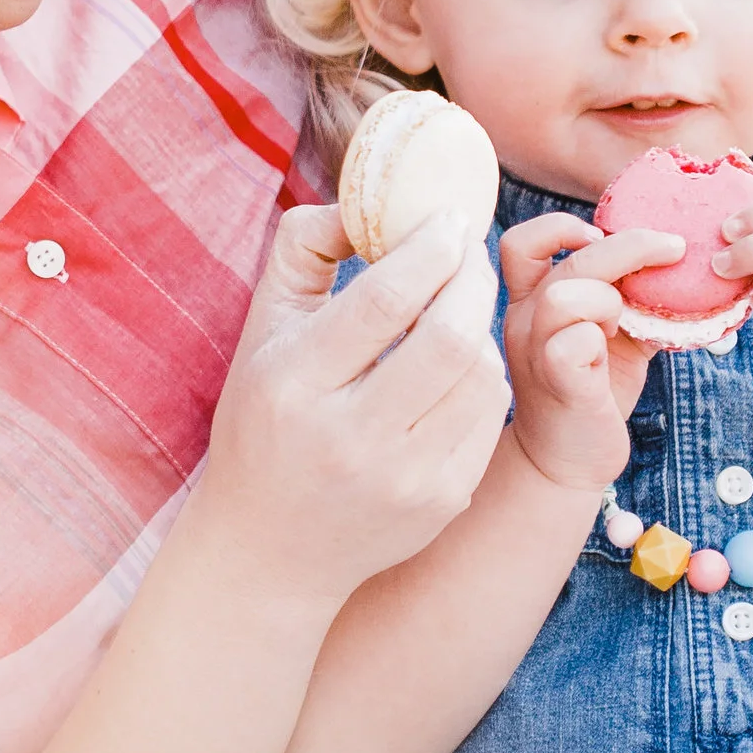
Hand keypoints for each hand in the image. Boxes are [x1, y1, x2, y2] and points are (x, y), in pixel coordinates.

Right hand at [201, 203, 511, 600]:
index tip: (448, 218)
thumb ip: (303, 251)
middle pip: (449, 339)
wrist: (271, 553)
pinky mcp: (440, 502)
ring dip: (482, 324)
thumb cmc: (265, 422)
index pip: (384, 300)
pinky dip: (485, 376)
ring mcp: (403, 478)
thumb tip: (364, 200)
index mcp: (295, 383)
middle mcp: (349, 437)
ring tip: (460, 305)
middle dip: (473, 278)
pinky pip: (490, 418)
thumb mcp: (261, 333)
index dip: (430, 248)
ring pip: (482, 376)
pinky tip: (462, 362)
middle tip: (469, 250)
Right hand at [496, 212, 678, 492]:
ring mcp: (535, 353)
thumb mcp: (613, 332)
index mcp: (531, 300)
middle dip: (631, 246)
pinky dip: (603, 340)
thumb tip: (687, 264)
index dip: (561, 227)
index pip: (522, 242)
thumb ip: (633, 297)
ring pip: (564, 296)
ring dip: (610, 299)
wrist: (567, 461)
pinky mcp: (558, 385)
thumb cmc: (593, 391)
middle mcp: (524, 320)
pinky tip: (614, 355)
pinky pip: (573, 344)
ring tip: (625, 323)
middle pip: (569, 258)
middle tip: (673, 250)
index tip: (601, 236)